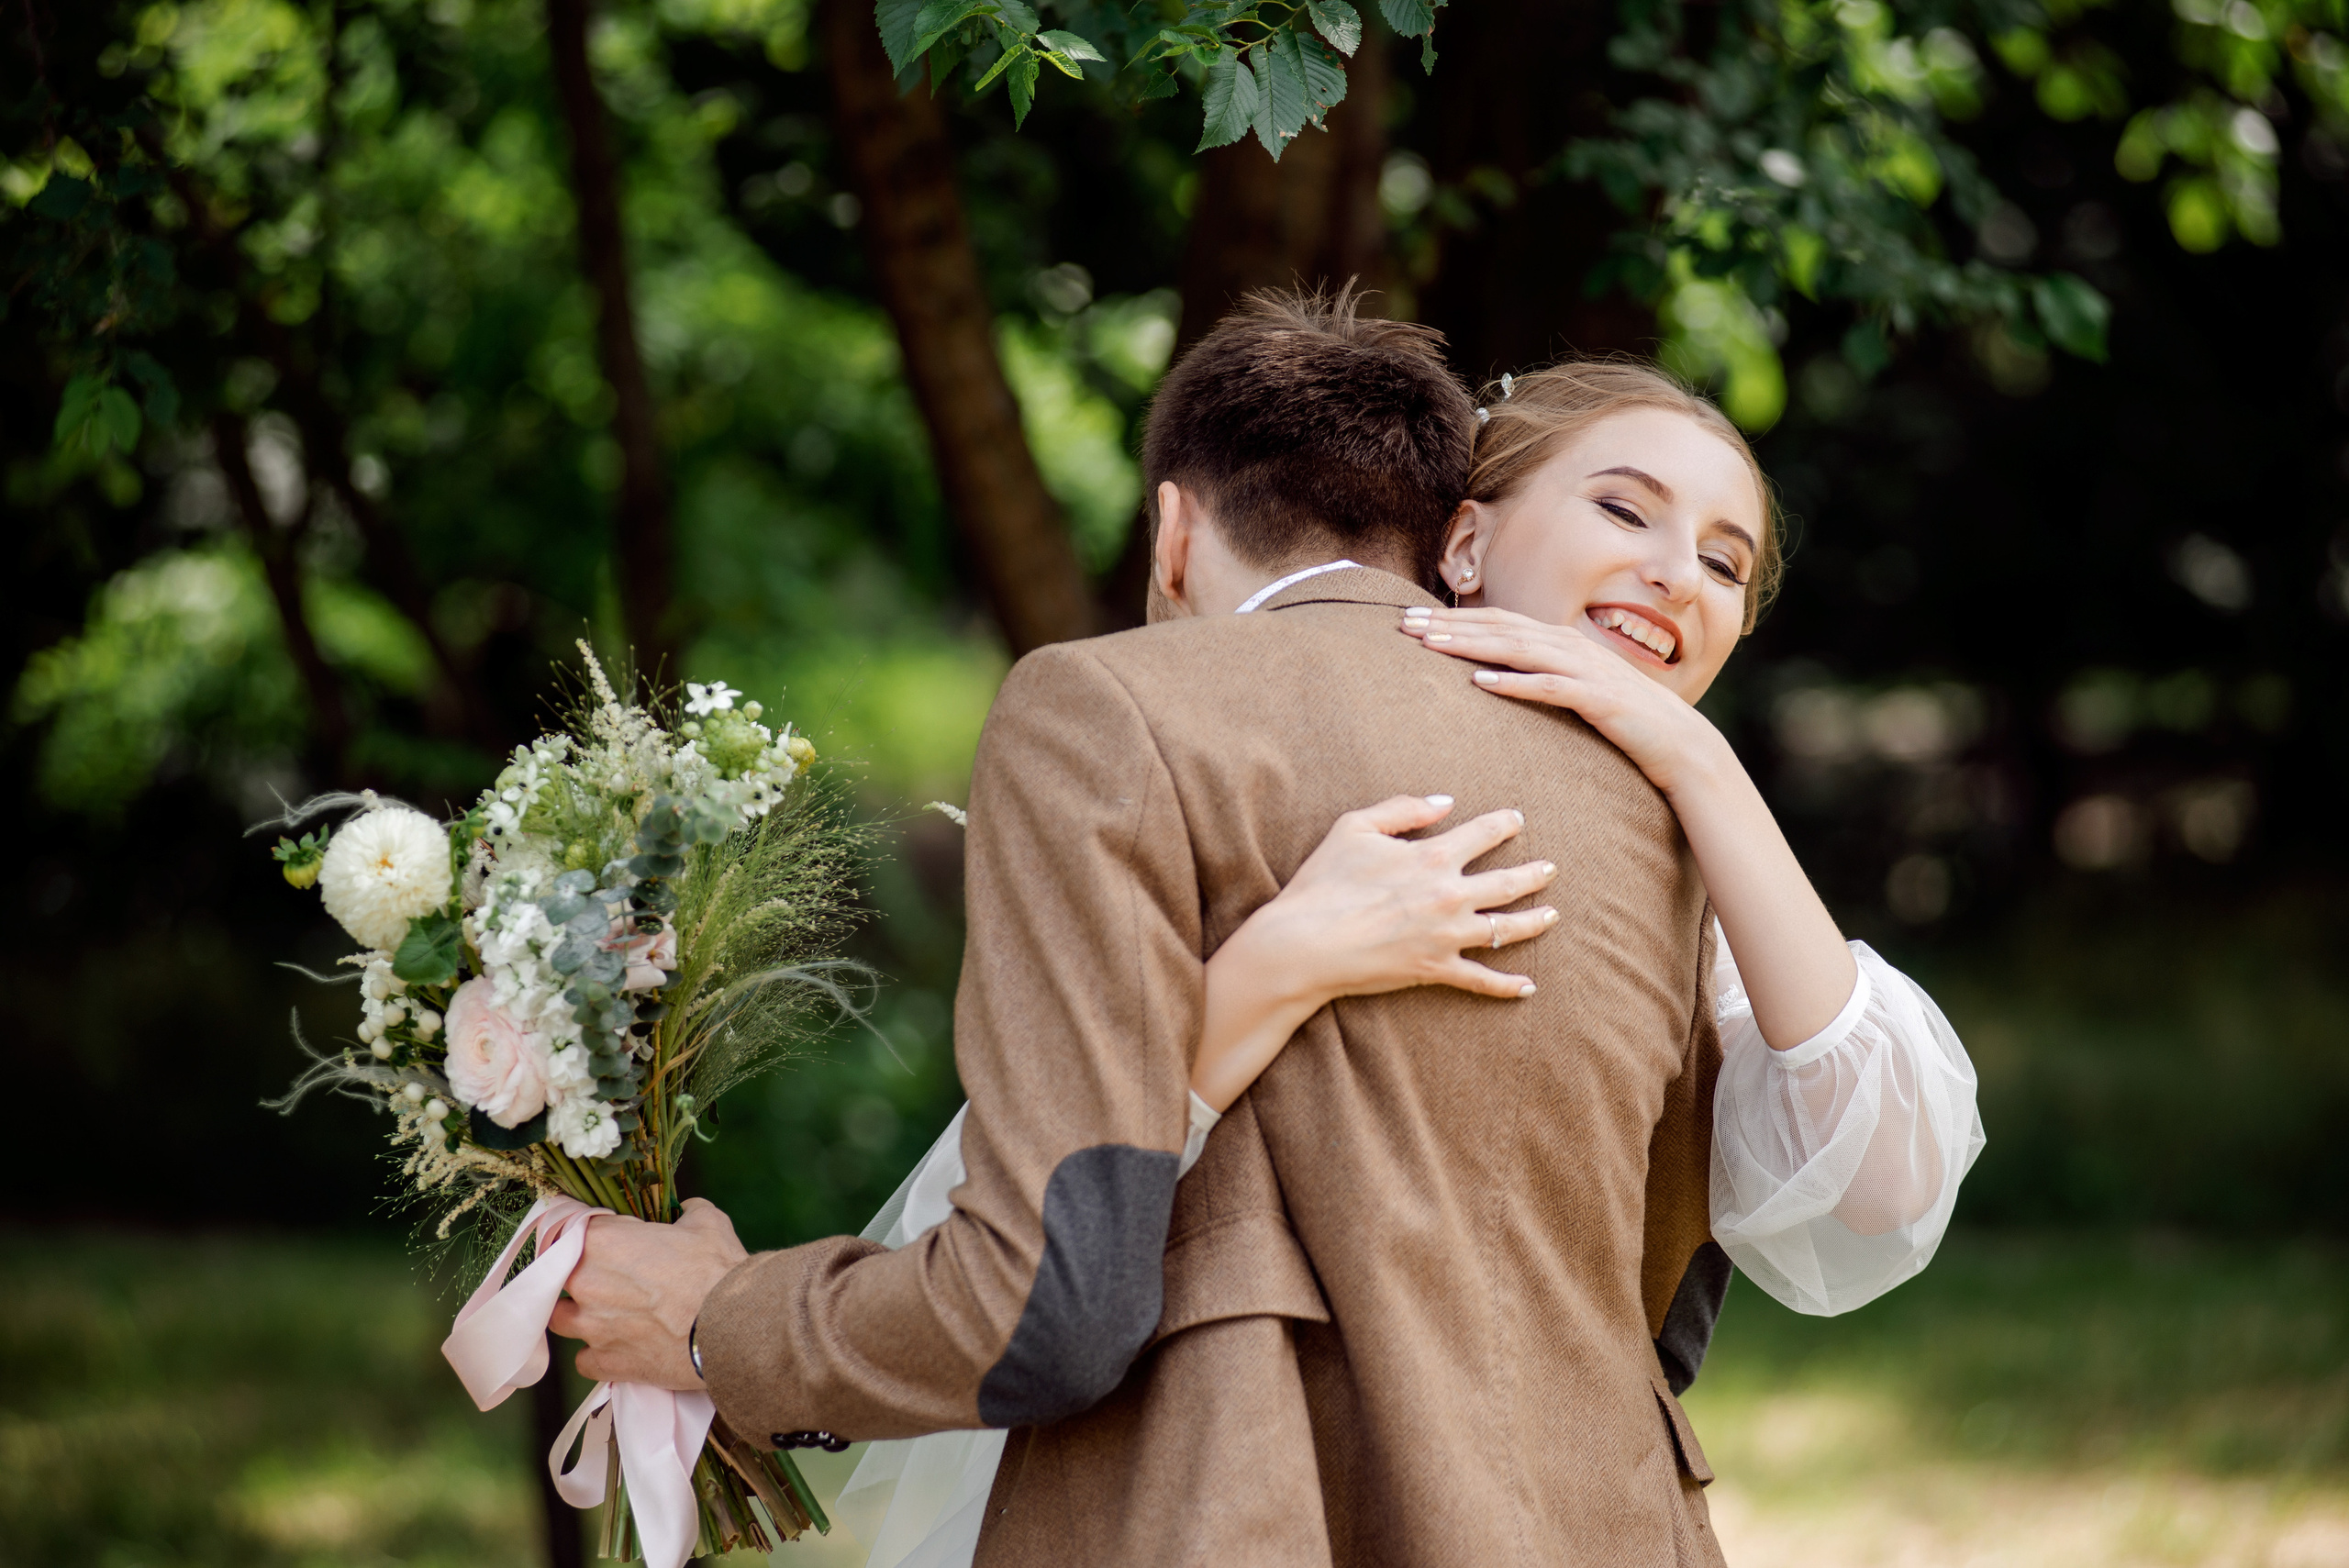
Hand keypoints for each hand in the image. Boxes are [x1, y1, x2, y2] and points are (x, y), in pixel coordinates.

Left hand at [548, 1196, 749, 1390]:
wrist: (733, 1329)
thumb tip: (686, 1209)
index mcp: (604, 1241)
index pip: (576, 1229)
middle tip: (608, 1275)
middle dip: (579, 1273)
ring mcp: (592, 1327)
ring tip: (603, 1314)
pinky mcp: (607, 1362)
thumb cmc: (717, 1270)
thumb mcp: (708, 1223)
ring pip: (560, 1319)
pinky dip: (597, 1354)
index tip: (610, 1237)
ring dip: (578, 1315)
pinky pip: (585, 1360)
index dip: (596, 1232)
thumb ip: (688, 1211)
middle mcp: (587, 1283)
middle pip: (559, 1274)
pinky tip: (618, 1347)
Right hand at [1236, 794, 1559, 1005]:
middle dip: (1535, 873)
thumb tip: (1445, 801)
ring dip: (1535, 922)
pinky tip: (1529, 986)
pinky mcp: (1436, 969)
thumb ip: (1403, 809)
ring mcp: (1447, 936)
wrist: (1304, 943)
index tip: (1517, 819)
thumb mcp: (1354, 827)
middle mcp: (1450, 896)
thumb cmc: (1324, 882)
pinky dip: (1508, 985)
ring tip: (1552, 915)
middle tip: (1551, 868)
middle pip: (1509, 882)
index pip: (1483, 833)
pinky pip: (1482, 979)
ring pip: (1507, 930)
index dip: (1504, 824)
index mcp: (1433, 856)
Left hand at [1399, 606, 1730, 796]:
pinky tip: (1482, 682)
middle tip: (1402, 625)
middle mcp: (1571, 647)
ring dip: (1471, 644)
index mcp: (1562, 643)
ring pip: (1518, 650)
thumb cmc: (1624, 721)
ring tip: (1429, 645)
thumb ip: (1540, 676)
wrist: (1682, 745)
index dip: (1454, 618)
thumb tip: (1494, 675)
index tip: (1410, 620)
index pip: (1499, 623)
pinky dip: (1515, 682)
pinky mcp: (1600, 699)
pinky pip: (1550, 687)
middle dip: (1448, 624)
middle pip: (1499, 629)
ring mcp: (1587, 670)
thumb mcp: (1575, 691)